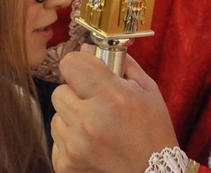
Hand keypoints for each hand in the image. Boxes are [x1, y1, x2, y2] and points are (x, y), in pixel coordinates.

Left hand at [51, 47, 177, 172]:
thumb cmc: (153, 133)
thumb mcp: (146, 91)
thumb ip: (118, 64)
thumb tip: (87, 48)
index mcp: (110, 97)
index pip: (70, 63)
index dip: (80, 66)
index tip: (89, 73)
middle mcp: (88, 121)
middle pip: (59, 90)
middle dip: (76, 95)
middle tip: (99, 106)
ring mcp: (74, 146)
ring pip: (56, 116)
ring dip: (73, 119)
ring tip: (98, 129)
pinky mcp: (65, 165)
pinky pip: (57, 140)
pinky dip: (71, 141)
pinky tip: (93, 146)